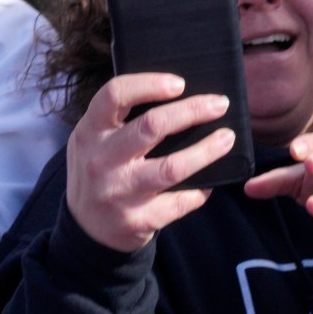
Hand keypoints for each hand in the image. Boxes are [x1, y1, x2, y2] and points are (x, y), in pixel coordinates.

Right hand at [62, 74, 233, 251]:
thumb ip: (121, 119)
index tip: (180, 84)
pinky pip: (179, 201)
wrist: (86, 229)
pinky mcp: (137, 220)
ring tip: (227, 138)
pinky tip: (211, 181)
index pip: (115, 95)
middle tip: (220, 104)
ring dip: (206, 150)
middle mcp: (102, 161)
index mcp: (90, 132)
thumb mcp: (95, 140)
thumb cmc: (99, 171)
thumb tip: (177, 95)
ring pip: (172, 167)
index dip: (150, 84)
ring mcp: (119, 192)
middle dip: (192, 110)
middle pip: (152, 126)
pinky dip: (200, 190)